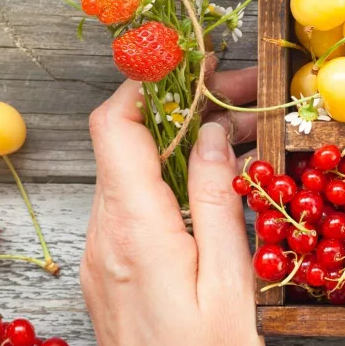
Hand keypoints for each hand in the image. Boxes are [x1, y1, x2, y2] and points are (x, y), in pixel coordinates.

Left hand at [81, 67, 267, 345]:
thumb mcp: (230, 284)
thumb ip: (218, 202)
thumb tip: (213, 133)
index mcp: (134, 230)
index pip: (114, 125)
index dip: (147, 81)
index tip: (193, 62)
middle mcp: (104, 236)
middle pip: (126, 142)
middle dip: (181, 108)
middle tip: (243, 98)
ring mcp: (101, 257)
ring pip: (129, 173)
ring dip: (178, 145)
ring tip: (241, 139)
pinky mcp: (107, 275)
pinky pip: (130, 208)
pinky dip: (167, 182)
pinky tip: (213, 187)